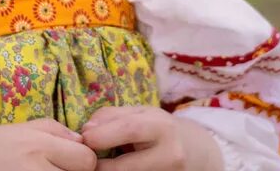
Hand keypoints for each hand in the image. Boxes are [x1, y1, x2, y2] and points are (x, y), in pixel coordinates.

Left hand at [79, 107, 221, 170]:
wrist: (195, 152)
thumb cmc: (160, 129)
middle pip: (125, 167)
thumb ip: (113, 116)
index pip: (129, 130)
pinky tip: (114, 169)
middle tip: (87, 161)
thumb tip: (86, 130)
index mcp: (163, 128)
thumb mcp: (142, 114)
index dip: (102, 135)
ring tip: (100, 165)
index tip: (84, 138)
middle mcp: (170, 156)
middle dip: (99, 166)